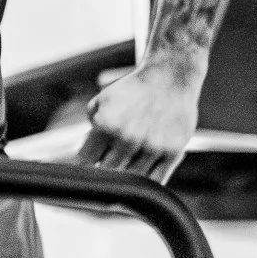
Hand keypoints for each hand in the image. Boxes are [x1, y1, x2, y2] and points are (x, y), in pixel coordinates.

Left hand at [76, 55, 201, 180]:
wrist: (171, 75)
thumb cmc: (134, 89)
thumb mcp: (102, 100)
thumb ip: (91, 126)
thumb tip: (85, 156)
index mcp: (107, 125)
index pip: (86, 161)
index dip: (83, 166)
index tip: (86, 167)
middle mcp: (129, 138)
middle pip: (107, 172)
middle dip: (104, 168)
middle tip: (108, 161)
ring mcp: (153, 147)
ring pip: (131, 179)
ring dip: (126, 173)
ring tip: (128, 159)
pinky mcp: (173, 152)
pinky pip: (155, 181)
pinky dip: (146, 182)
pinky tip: (142, 171)